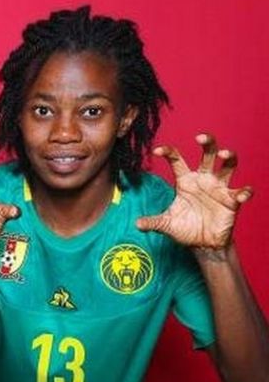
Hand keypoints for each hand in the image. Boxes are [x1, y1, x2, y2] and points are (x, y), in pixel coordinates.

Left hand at [136, 134, 252, 247]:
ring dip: (229, 157)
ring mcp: (219, 188)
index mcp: (185, 181)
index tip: (157, 150)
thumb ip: (153, 222)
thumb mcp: (166, 225)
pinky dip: (244, 192)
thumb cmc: (185, 228)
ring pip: (228, 165)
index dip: (168, 152)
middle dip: (207, 143)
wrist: (202, 244)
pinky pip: (241, 192)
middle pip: (208, 154)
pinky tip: (241, 196)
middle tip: (200, 137)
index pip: (177, 160)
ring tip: (224, 155)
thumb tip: (137, 224)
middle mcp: (204, 180)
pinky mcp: (232, 201)